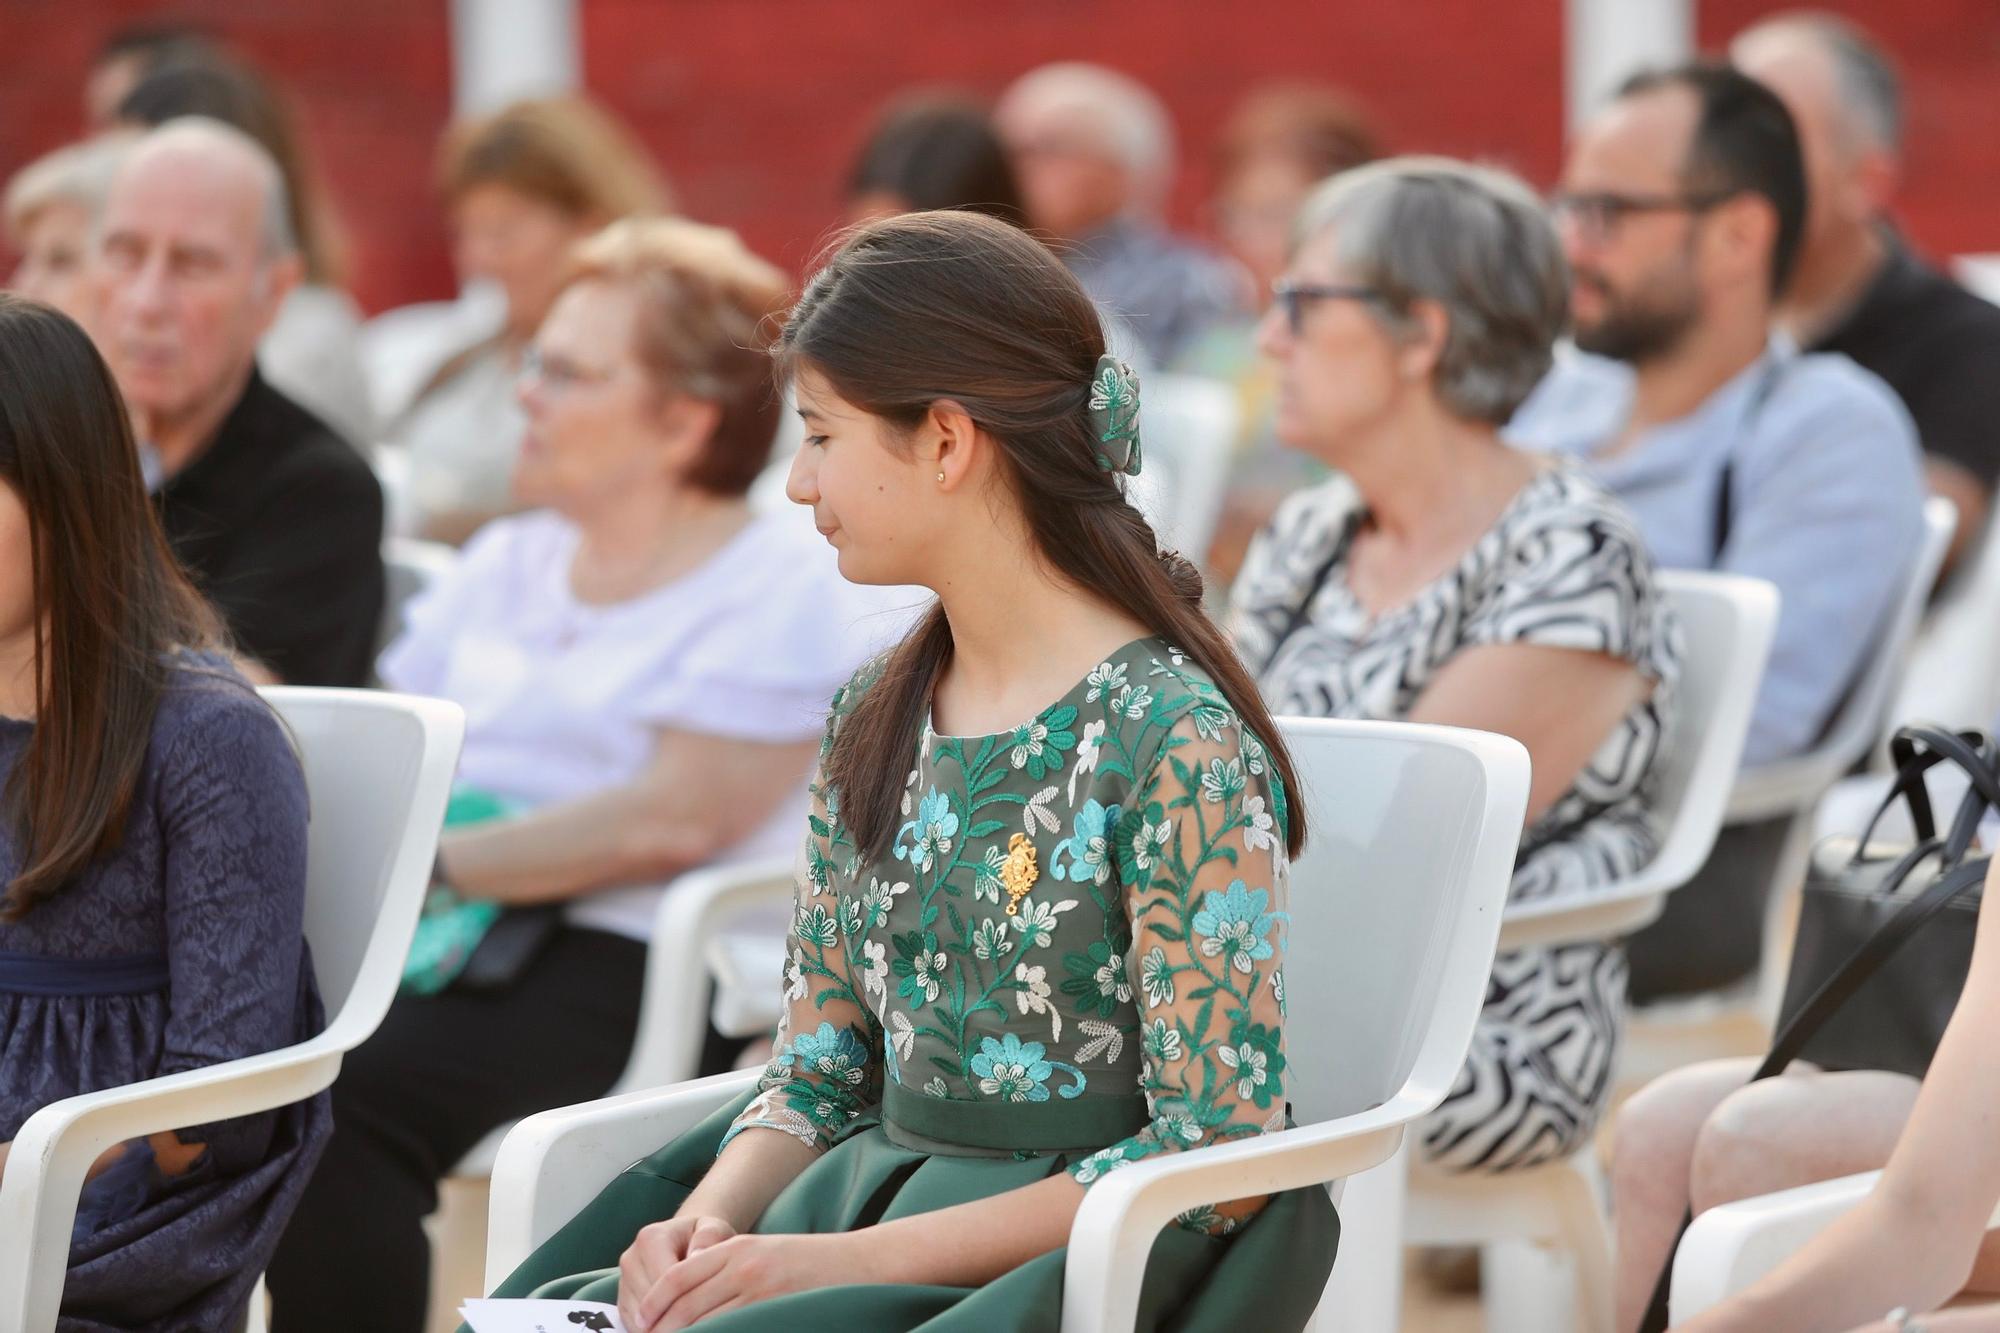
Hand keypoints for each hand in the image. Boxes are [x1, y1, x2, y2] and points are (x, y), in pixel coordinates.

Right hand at [616, 1216, 736, 1330]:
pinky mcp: (622, 1297)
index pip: (665, 1281)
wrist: (684, 1237)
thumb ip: (708, 1238)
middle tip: (699, 1323)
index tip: (706, 1312)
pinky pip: (632, 1323)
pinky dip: (652, 1329)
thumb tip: (696, 1256)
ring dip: (662, 1324)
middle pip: (650, 1302)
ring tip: (688, 1324)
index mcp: (651, 1238)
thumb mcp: (712, 1228)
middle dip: (674, 1316)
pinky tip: (674, 1326)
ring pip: (639, 1316)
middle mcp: (631, 1258)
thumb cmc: (702, 1236)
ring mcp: (623, 1280)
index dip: (686, 1301)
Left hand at [624, 1231, 857, 1331]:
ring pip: (705, 1321)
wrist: (856, 1264)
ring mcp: (758, 1290)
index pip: (679, 1276)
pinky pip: (731, 1329)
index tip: (640, 1320)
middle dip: (662, 1326)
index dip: (653, 1301)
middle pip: (685, 1303)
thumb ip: (726, 1270)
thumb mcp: (762, 1252)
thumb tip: (688, 1305)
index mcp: (735, 1247)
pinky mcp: (773, 1309)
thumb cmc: (808, 1262)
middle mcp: (742, 1265)